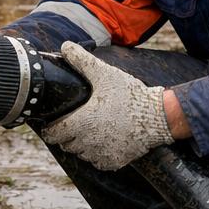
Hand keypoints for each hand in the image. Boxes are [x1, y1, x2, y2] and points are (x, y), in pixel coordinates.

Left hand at [38, 42, 171, 170]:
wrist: (158, 117)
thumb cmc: (130, 94)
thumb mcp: (104, 74)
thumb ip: (82, 60)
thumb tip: (65, 46)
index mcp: (82, 123)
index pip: (54, 134)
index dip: (50, 130)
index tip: (51, 125)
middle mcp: (89, 143)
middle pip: (66, 145)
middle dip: (66, 136)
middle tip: (73, 123)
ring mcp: (102, 155)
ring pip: (81, 154)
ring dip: (81, 145)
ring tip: (88, 131)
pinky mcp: (115, 162)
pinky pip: (98, 162)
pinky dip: (97, 155)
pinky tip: (103, 141)